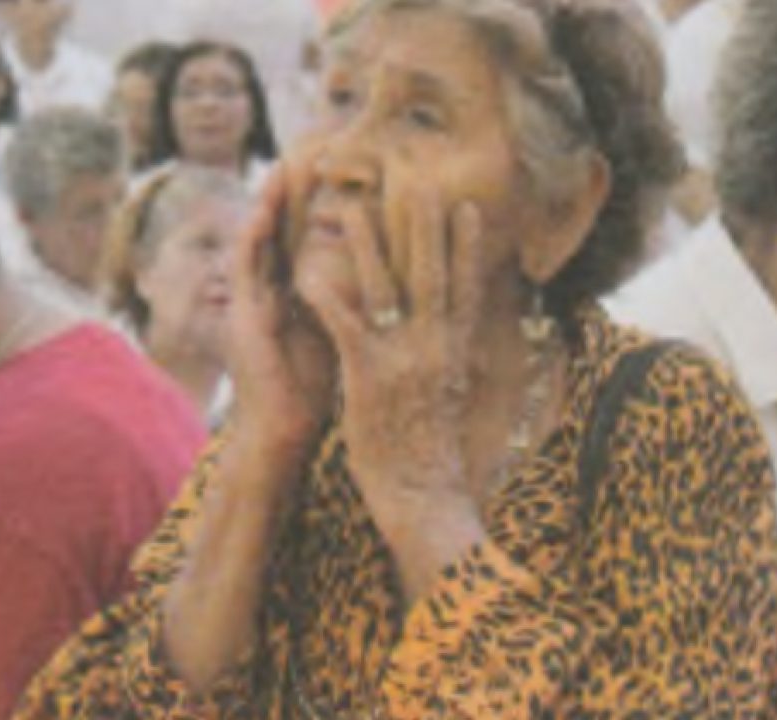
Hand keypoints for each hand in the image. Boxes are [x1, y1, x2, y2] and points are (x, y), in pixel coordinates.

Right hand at [225, 155, 336, 463]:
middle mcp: (276, 288)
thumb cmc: (319, 384)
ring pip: (263, 239)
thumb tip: (399, 269)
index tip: (346, 164)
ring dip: (269, 204)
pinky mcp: (243, 318)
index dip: (325, 198)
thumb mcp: (345, 328)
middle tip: (311, 146)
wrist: (287, 429)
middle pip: (287, 226)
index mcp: (301, 288)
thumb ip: (358, 295)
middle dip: (297, 188)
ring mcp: (256, 301)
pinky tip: (260, 214)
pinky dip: (251, 240)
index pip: (312, 232)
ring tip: (282, 166)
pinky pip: (245, 271)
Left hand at [297, 176, 484, 507]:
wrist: (422, 495)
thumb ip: (445, 366)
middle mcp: (435, 347)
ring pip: (385, 288)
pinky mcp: (369, 374)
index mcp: (455, 352)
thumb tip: (451, 349)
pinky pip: (345, 323)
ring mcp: (403, 358)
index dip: (467, 247)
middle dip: (424, 227)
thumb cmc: (430, 454)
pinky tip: (308, 270)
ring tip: (349, 208)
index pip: (465, 288)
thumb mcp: (448, 401)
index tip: (468, 210)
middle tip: (419, 182)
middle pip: (431, 274)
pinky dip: (326, 295)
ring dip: (367, 245)